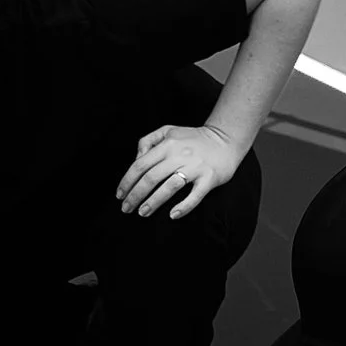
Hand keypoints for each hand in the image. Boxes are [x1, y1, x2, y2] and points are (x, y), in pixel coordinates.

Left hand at [117, 122, 239, 220]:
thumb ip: (148, 141)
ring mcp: (195, 167)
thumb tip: (136, 159)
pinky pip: (195, 195)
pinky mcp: (209, 178)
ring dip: (153, 202)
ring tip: (142, 213)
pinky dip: (183, 207)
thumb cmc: (193, 138)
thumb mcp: (168, 131)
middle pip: (151, 178)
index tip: (120, 195)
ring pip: (169, 187)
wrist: (225, 139)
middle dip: (135, 195)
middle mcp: (179, 155)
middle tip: (126, 209)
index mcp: (167, 144)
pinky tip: (173, 215)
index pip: (140, 165)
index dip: (127, 181)